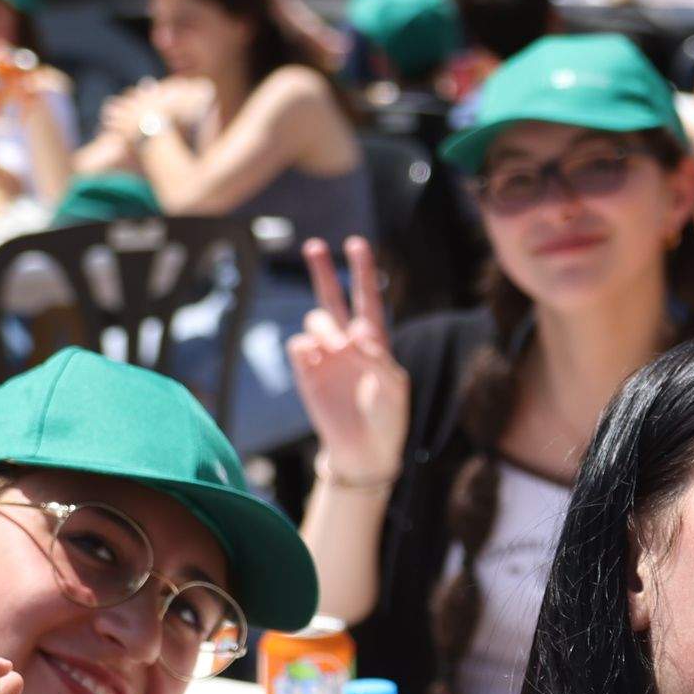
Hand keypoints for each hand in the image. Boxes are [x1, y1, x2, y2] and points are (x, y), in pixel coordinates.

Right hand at [287, 238, 411, 480]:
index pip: (367, 299)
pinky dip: (307, 347)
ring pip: (315, 320)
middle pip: (332, 298)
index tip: (356, 244)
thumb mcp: (393, 389)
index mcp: (374, 342)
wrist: (363, 450)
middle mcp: (346, 343)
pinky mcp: (306, 372)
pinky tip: (316, 360)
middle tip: (314, 246)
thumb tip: (353, 336)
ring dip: (326, 327)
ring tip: (336, 348)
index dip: (363, 271)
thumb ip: (377, 361)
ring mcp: (324, 356)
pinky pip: (299, 346)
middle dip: (323, 271)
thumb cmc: (386, 419)